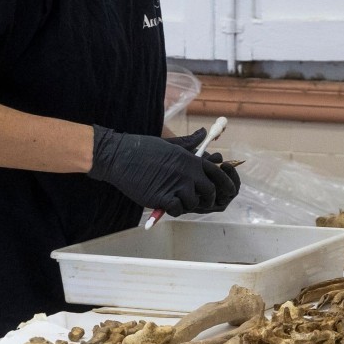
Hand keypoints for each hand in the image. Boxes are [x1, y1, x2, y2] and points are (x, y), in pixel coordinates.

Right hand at [89, 126, 240, 215]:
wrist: (119, 156)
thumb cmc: (143, 149)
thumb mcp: (170, 143)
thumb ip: (189, 143)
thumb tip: (203, 133)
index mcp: (190, 159)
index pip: (218, 174)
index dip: (224, 184)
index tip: (223, 191)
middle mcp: (187, 172)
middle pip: (209, 191)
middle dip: (206, 199)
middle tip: (198, 201)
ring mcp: (175, 185)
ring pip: (193, 203)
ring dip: (187, 205)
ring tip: (178, 201)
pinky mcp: (162, 197)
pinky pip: (178, 210)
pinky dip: (174, 210)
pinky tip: (166, 205)